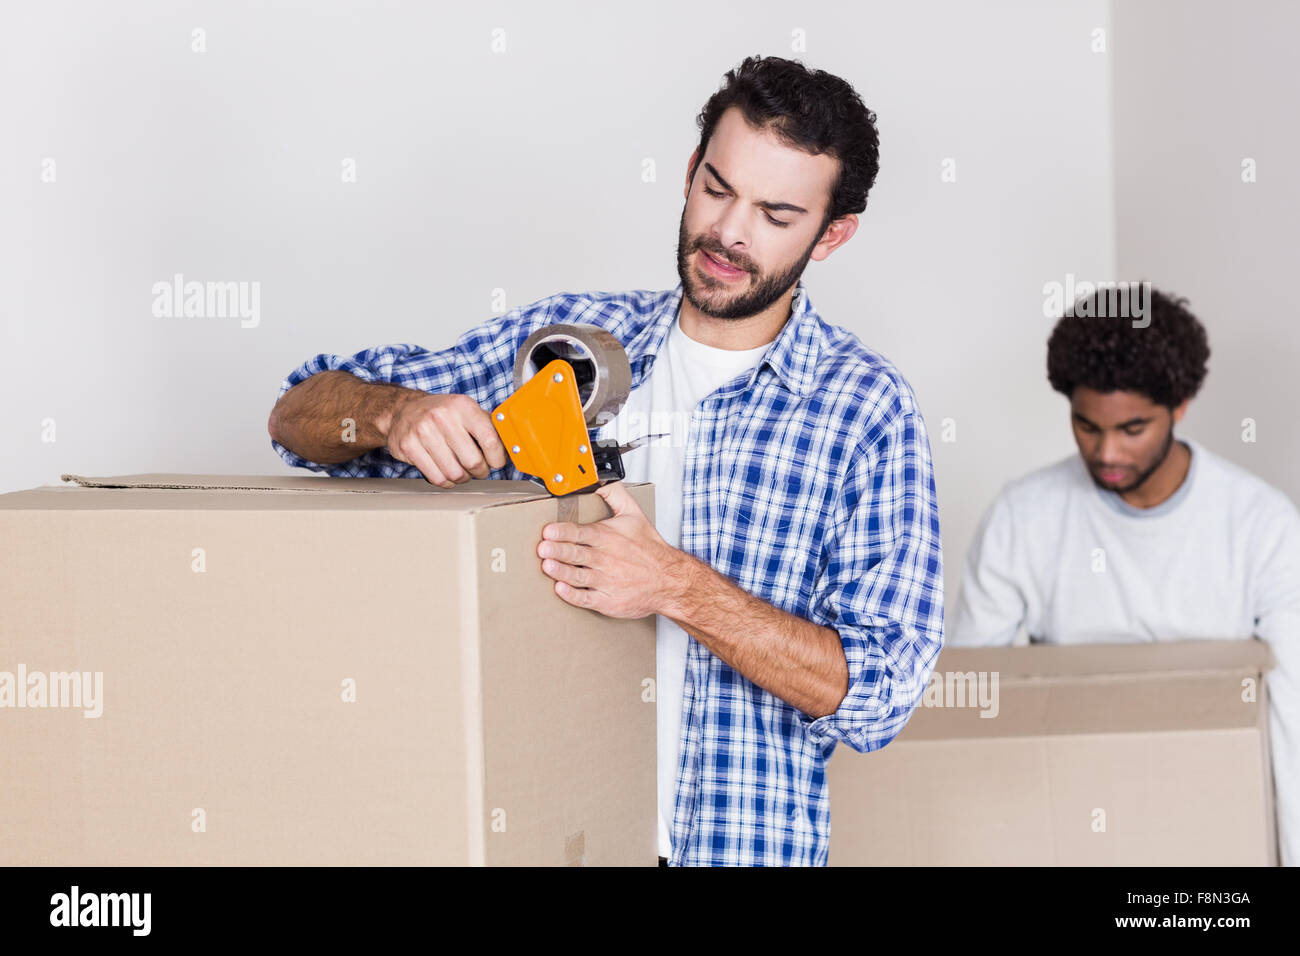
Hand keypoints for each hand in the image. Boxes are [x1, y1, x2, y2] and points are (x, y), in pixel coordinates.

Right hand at [384, 392, 508, 487]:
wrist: (404, 410)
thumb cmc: (442, 413)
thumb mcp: (467, 410)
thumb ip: (489, 426)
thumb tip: (510, 448)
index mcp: (462, 406)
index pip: (490, 439)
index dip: (497, 458)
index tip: (497, 462)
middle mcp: (442, 417)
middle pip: (472, 461)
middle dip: (480, 471)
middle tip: (479, 469)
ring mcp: (423, 431)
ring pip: (454, 473)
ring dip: (463, 479)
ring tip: (463, 472)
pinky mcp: (409, 447)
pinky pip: (436, 478)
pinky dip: (446, 482)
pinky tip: (447, 474)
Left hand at [537, 480, 691, 618]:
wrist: (669, 580)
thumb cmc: (650, 549)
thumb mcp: (635, 515)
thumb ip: (614, 495)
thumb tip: (599, 480)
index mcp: (608, 538)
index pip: (581, 532)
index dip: (564, 532)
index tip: (549, 531)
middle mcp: (605, 559)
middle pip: (576, 554)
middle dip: (558, 550)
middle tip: (543, 548)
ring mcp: (606, 581)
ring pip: (578, 576)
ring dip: (561, 571)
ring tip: (547, 566)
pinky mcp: (607, 600)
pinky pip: (586, 598)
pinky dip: (573, 595)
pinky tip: (561, 589)